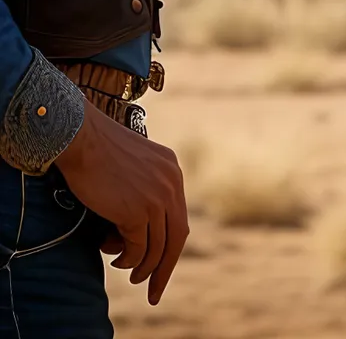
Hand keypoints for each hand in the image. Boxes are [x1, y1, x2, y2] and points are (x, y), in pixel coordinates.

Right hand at [54, 102, 188, 304]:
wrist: (82, 138)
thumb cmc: (99, 153)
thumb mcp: (134, 167)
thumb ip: (145, 189)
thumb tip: (141, 231)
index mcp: (173, 171)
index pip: (179, 218)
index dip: (171, 247)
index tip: (162, 269)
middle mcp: (172, 183)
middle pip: (177, 237)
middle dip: (165, 268)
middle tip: (153, 291)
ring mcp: (158, 197)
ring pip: (158, 248)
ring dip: (142, 268)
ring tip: (127, 272)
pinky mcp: (138, 210)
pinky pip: (138, 248)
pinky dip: (126, 259)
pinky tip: (113, 257)